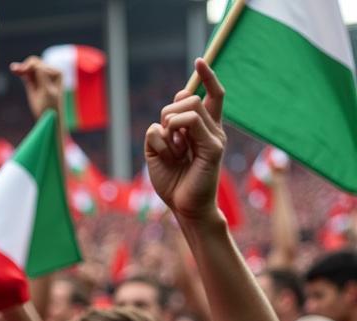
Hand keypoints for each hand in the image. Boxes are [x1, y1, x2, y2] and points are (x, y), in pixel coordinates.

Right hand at [10, 57, 63, 120]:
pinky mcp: (37, 82)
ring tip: (13, 68)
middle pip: (34, 64)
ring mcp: (43, 77)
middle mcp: (51, 72)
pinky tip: (15, 70)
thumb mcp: (46, 91)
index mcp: (56, 73)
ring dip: (22, 68)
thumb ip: (41, 76)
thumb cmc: (49, 108)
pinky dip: (22, 72)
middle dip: (24, 66)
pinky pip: (29, 74)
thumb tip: (33, 64)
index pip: (39, 65)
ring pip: (30, 68)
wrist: (49, 120)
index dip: (28, 67)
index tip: (21, 72)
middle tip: (13, 69)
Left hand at [144, 59, 225, 223]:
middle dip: (167, 112)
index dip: (207, 75)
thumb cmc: (172, 182)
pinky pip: (189, 121)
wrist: (184, 208)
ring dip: (168, 124)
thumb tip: (168, 112)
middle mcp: (212, 129)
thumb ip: (160, 130)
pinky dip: (171, 132)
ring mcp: (215, 136)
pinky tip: (173, 151)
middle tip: (167, 142)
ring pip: (187, 106)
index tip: (199, 60)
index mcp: (203, 129)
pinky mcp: (214, 146)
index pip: (210, 94)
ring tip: (171, 150)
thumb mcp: (157, 152)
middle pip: (188, 97)